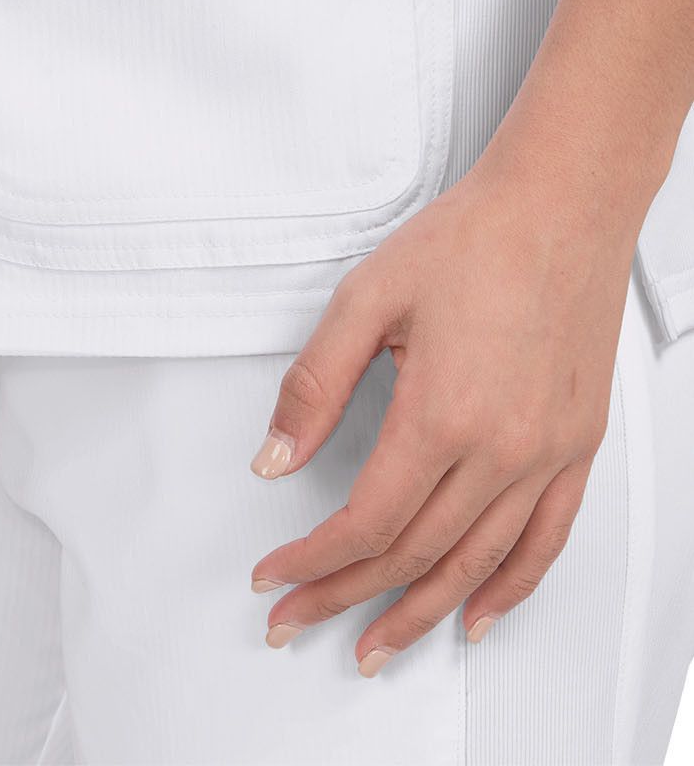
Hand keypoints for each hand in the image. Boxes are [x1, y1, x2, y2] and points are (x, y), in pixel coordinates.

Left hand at [249, 146, 635, 675]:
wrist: (561, 205)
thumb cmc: (472, 239)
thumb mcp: (367, 298)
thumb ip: (314, 385)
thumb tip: (273, 459)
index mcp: (441, 414)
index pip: (364, 523)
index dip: (311, 563)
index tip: (274, 577)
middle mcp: (501, 450)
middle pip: (412, 554)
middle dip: (344, 597)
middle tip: (297, 620)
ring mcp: (547, 454)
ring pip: (476, 564)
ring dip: (419, 614)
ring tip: (375, 645)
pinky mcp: (578, 445)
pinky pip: (546, 541)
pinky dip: (509, 589)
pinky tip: (476, 616)